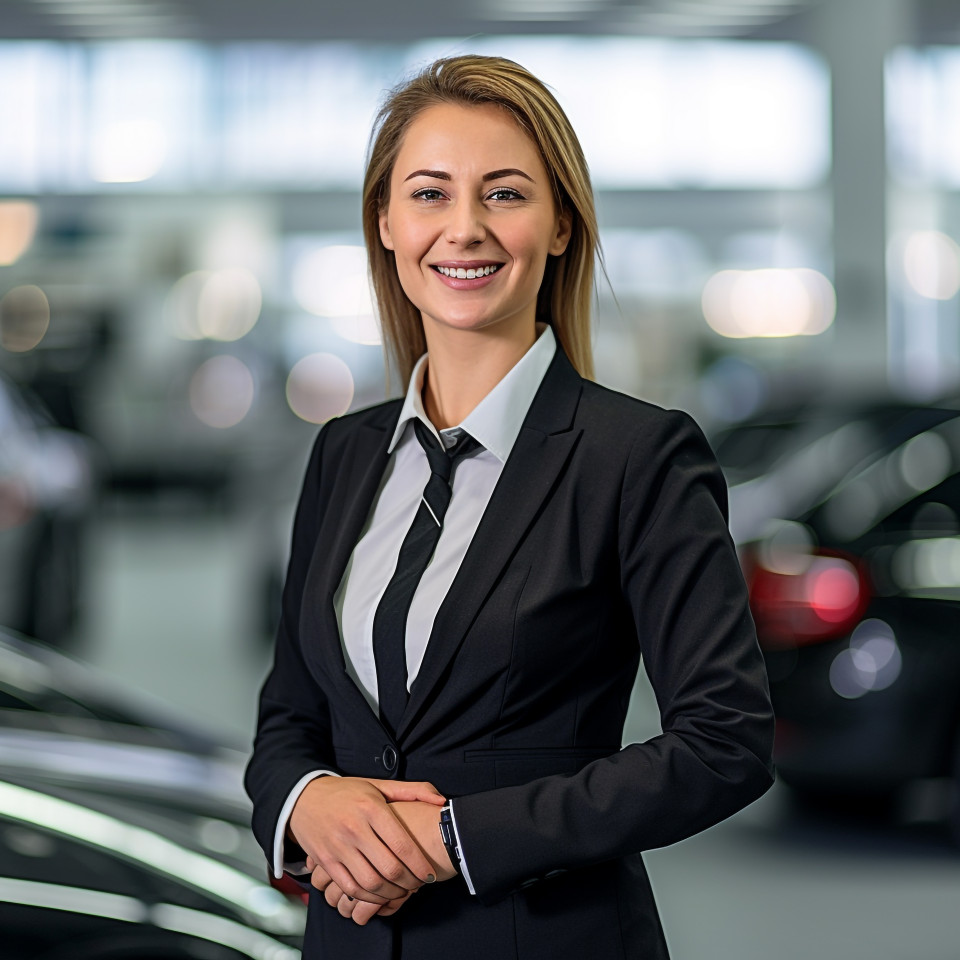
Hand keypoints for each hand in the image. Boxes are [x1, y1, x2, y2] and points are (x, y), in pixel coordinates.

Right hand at [307, 800, 454, 924]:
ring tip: (401, 891)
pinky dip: (367, 896)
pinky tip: (378, 893)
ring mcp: (338, 847)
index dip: (420, 864)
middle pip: (389, 868)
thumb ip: (413, 790)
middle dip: (408, 883)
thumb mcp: (379, 785)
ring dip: (390, 893)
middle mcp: (354, 828)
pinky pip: (350, 888)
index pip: (402, 844)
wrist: (303, 798)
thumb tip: (441, 800)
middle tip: (418, 885)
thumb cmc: (347, 792)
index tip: (429, 873)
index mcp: (371, 808)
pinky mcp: (325, 862)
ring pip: (370, 882)